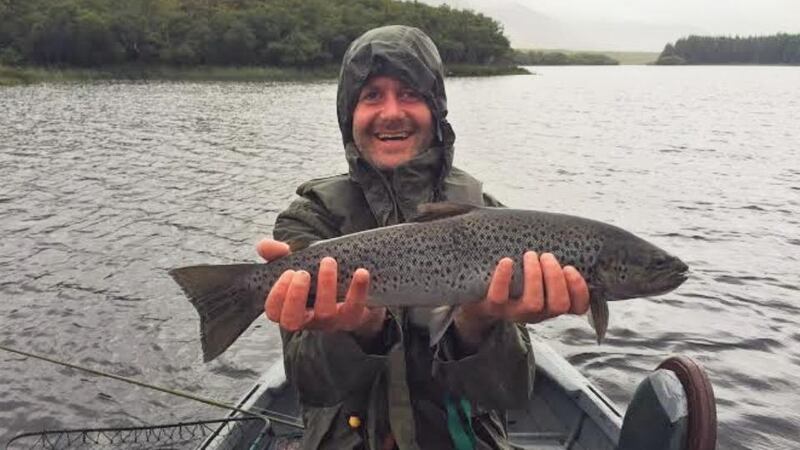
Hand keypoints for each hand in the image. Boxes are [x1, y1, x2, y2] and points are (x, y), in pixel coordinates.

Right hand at [257, 239, 386, 339]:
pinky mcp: (352, 317)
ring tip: (328, 261)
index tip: (288, 272)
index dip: (278, 295)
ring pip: (325, 313)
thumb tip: (264, 247)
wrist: (349, 287)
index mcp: (289, 308)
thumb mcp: (295, 262)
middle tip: (303, 273)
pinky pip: (355, 308)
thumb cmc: (314, 276)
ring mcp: (329, 322)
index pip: (274, 312)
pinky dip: (358, 289)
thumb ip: (277, 254)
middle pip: (292, 321)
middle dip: (295, 297)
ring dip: (326, 286)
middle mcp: (307, 320)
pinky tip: (361, 271)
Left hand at [455, 252, 589, 347]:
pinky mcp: (493, 308)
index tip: (570, 268)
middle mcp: (538, 313)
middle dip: (555, 277)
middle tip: (546, 256)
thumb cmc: (515, 283)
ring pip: (533, 303)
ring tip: (530, 255)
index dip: (580, 289)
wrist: (480, 301)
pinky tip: (507, 261)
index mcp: (552, 305)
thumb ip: (552, 267)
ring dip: (535, 276)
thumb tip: (568, 240)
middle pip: (558, 305)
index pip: (578, 307)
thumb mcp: (538, 278)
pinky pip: (499, 297)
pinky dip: (503, 278)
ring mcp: (515, 313)